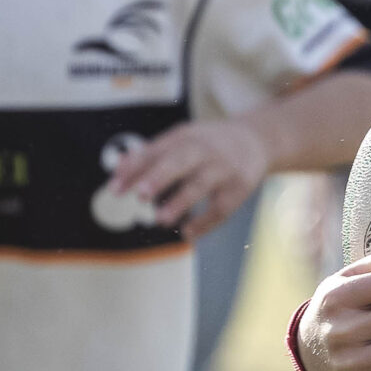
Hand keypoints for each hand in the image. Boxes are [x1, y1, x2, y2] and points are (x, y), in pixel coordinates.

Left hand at [109, 118, 270, 235]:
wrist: (256, 140)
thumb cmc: (208, 144)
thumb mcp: (181, 139)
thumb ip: (150, 154)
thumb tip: (117, 169)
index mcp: (185, 137)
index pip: (155, 152)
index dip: (135, 170)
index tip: (115, 189)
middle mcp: (204, 150)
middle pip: (180, 161)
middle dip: (159, 177)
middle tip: (140, 195)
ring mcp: (223, 169)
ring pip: (200, 185)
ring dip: (180, 203)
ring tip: (160, 220)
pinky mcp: (239, 188)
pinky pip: (221, 207)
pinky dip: (205, 222)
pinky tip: (187, 234)